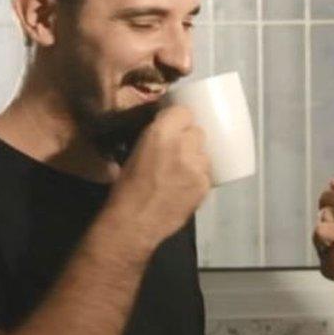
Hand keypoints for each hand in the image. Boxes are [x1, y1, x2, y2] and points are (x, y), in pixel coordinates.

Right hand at [108, 105, 211, 241]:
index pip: (184, 112)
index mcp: (161, 133)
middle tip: (178, 151)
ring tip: (181, 172)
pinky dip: (198, 177)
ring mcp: (198, 166)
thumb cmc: (127, 187)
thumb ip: (156, 135)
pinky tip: (185, 187)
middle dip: (189, 139)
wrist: (134, 222)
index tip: (175, 127)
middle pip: (198, 131)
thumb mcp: (136, 150)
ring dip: (195, 158)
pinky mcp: (205, 185)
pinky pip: (206, 173)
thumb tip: (167, 127)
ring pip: (204, 153)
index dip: (179, 120)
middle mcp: (184, 145)